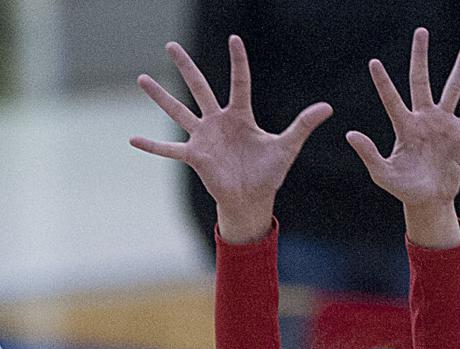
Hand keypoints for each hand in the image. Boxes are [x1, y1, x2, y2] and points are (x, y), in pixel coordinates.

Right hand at [130, 36, 331, 243]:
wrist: (251, 199)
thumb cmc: (268, 173)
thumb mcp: (287, 146)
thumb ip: (303, 125)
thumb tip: (328, 108)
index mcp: (240, 115)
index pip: (239, 81)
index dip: (238, 61)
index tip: (234, 39)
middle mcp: (218, 122)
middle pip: (199, 87)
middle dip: (185, 66)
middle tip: (170, 45)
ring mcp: (203, 138)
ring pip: (177, 111)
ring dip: (159, 96)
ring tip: (141, 78)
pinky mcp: (194, 157)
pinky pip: (168, 150)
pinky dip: (151, 146)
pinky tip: (131, 139)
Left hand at [346, 28, 459, 246]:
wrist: (427, 200)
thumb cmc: (402, 188)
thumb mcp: (382, 173)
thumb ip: (368, 152)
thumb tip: (350, 133)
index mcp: (403, 127)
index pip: (391, 98)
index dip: (382, 81)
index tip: (373, 62)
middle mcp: (423, 119)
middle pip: (422, 80)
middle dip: (420, 56)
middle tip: (421, 32)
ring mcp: (443, 124)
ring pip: (453, 88)